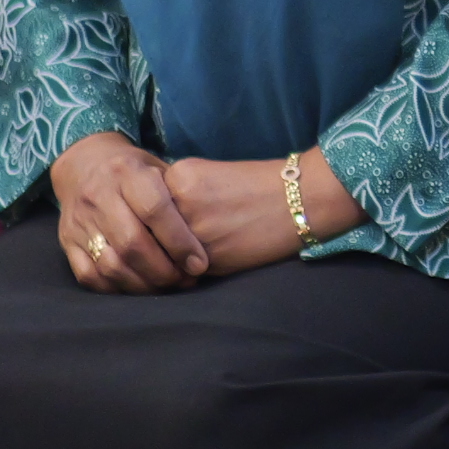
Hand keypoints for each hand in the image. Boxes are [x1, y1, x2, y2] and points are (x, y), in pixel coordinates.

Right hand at [54, 132, 204, 292]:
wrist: (83, 164)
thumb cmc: (135, 171)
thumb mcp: (159, 168)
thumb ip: (180, 196)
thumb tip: (210, 235)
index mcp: (127, 172)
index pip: (154, 210)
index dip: (179, 241)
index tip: (199, 263)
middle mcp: (99, 195)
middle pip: (132, 244)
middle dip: (163, 270)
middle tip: (185, 280)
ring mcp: (79, 221)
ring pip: (110, 264)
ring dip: (143, 284)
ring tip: (166, 286)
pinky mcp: (67, 242)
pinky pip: (90, 276)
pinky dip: (117, 288)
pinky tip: (139, 288)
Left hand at [160, 150, 358, 278]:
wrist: (301, 199)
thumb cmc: (261, 185)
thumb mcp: (212, 176)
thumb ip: (179, 195)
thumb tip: (156, 226)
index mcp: (180, 176)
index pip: (147, 205)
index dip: (157, 219)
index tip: (170, 222)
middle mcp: (179, 203)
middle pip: (151, 231)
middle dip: (159, 242)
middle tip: (179, 243)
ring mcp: (192, 233)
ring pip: (164, 254)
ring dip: (172, 260)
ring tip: (195, 254)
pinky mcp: (208, 259)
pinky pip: (184, 272)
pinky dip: (191, 272)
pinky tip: (211, 261)